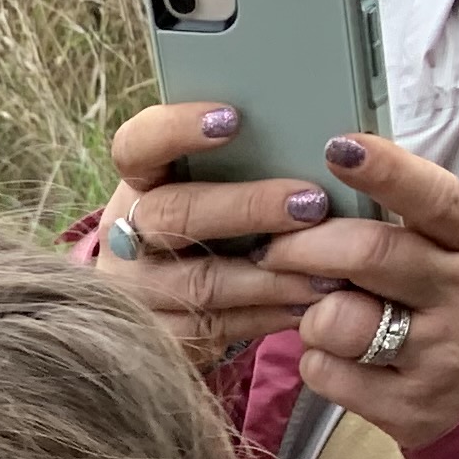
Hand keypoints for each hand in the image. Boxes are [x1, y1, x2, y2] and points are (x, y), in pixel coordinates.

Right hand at [91, 99, 329, 367]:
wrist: (168, 304)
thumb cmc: (213, 225)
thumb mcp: (214, 188)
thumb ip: (249, 164)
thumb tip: (328, 144)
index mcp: (140, 183)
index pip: (137, 146)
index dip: (175, 130)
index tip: (232, 119)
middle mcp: (128, 235)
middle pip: (173, 215)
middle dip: (247, 208)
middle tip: (312, 203)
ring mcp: (136, 292)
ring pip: (201, 282)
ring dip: (271, 275)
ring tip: (330, 269)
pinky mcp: (157, 338)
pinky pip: (216, 327)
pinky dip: (269, 315)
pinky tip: (311, 303)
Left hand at [264, 134, 458, 446]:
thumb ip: (419, 226)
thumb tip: (340, 190)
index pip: (435, 199)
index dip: (387, 171)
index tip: (340, 147)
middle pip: (370, 256)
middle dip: (306, 246)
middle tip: (275, 247)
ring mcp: (436, 356)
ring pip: (338, 321)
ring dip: (311, 314)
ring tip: (325, 316)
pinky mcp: (409, 408)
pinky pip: (328, 375)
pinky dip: (317, 362)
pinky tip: (339, 358)